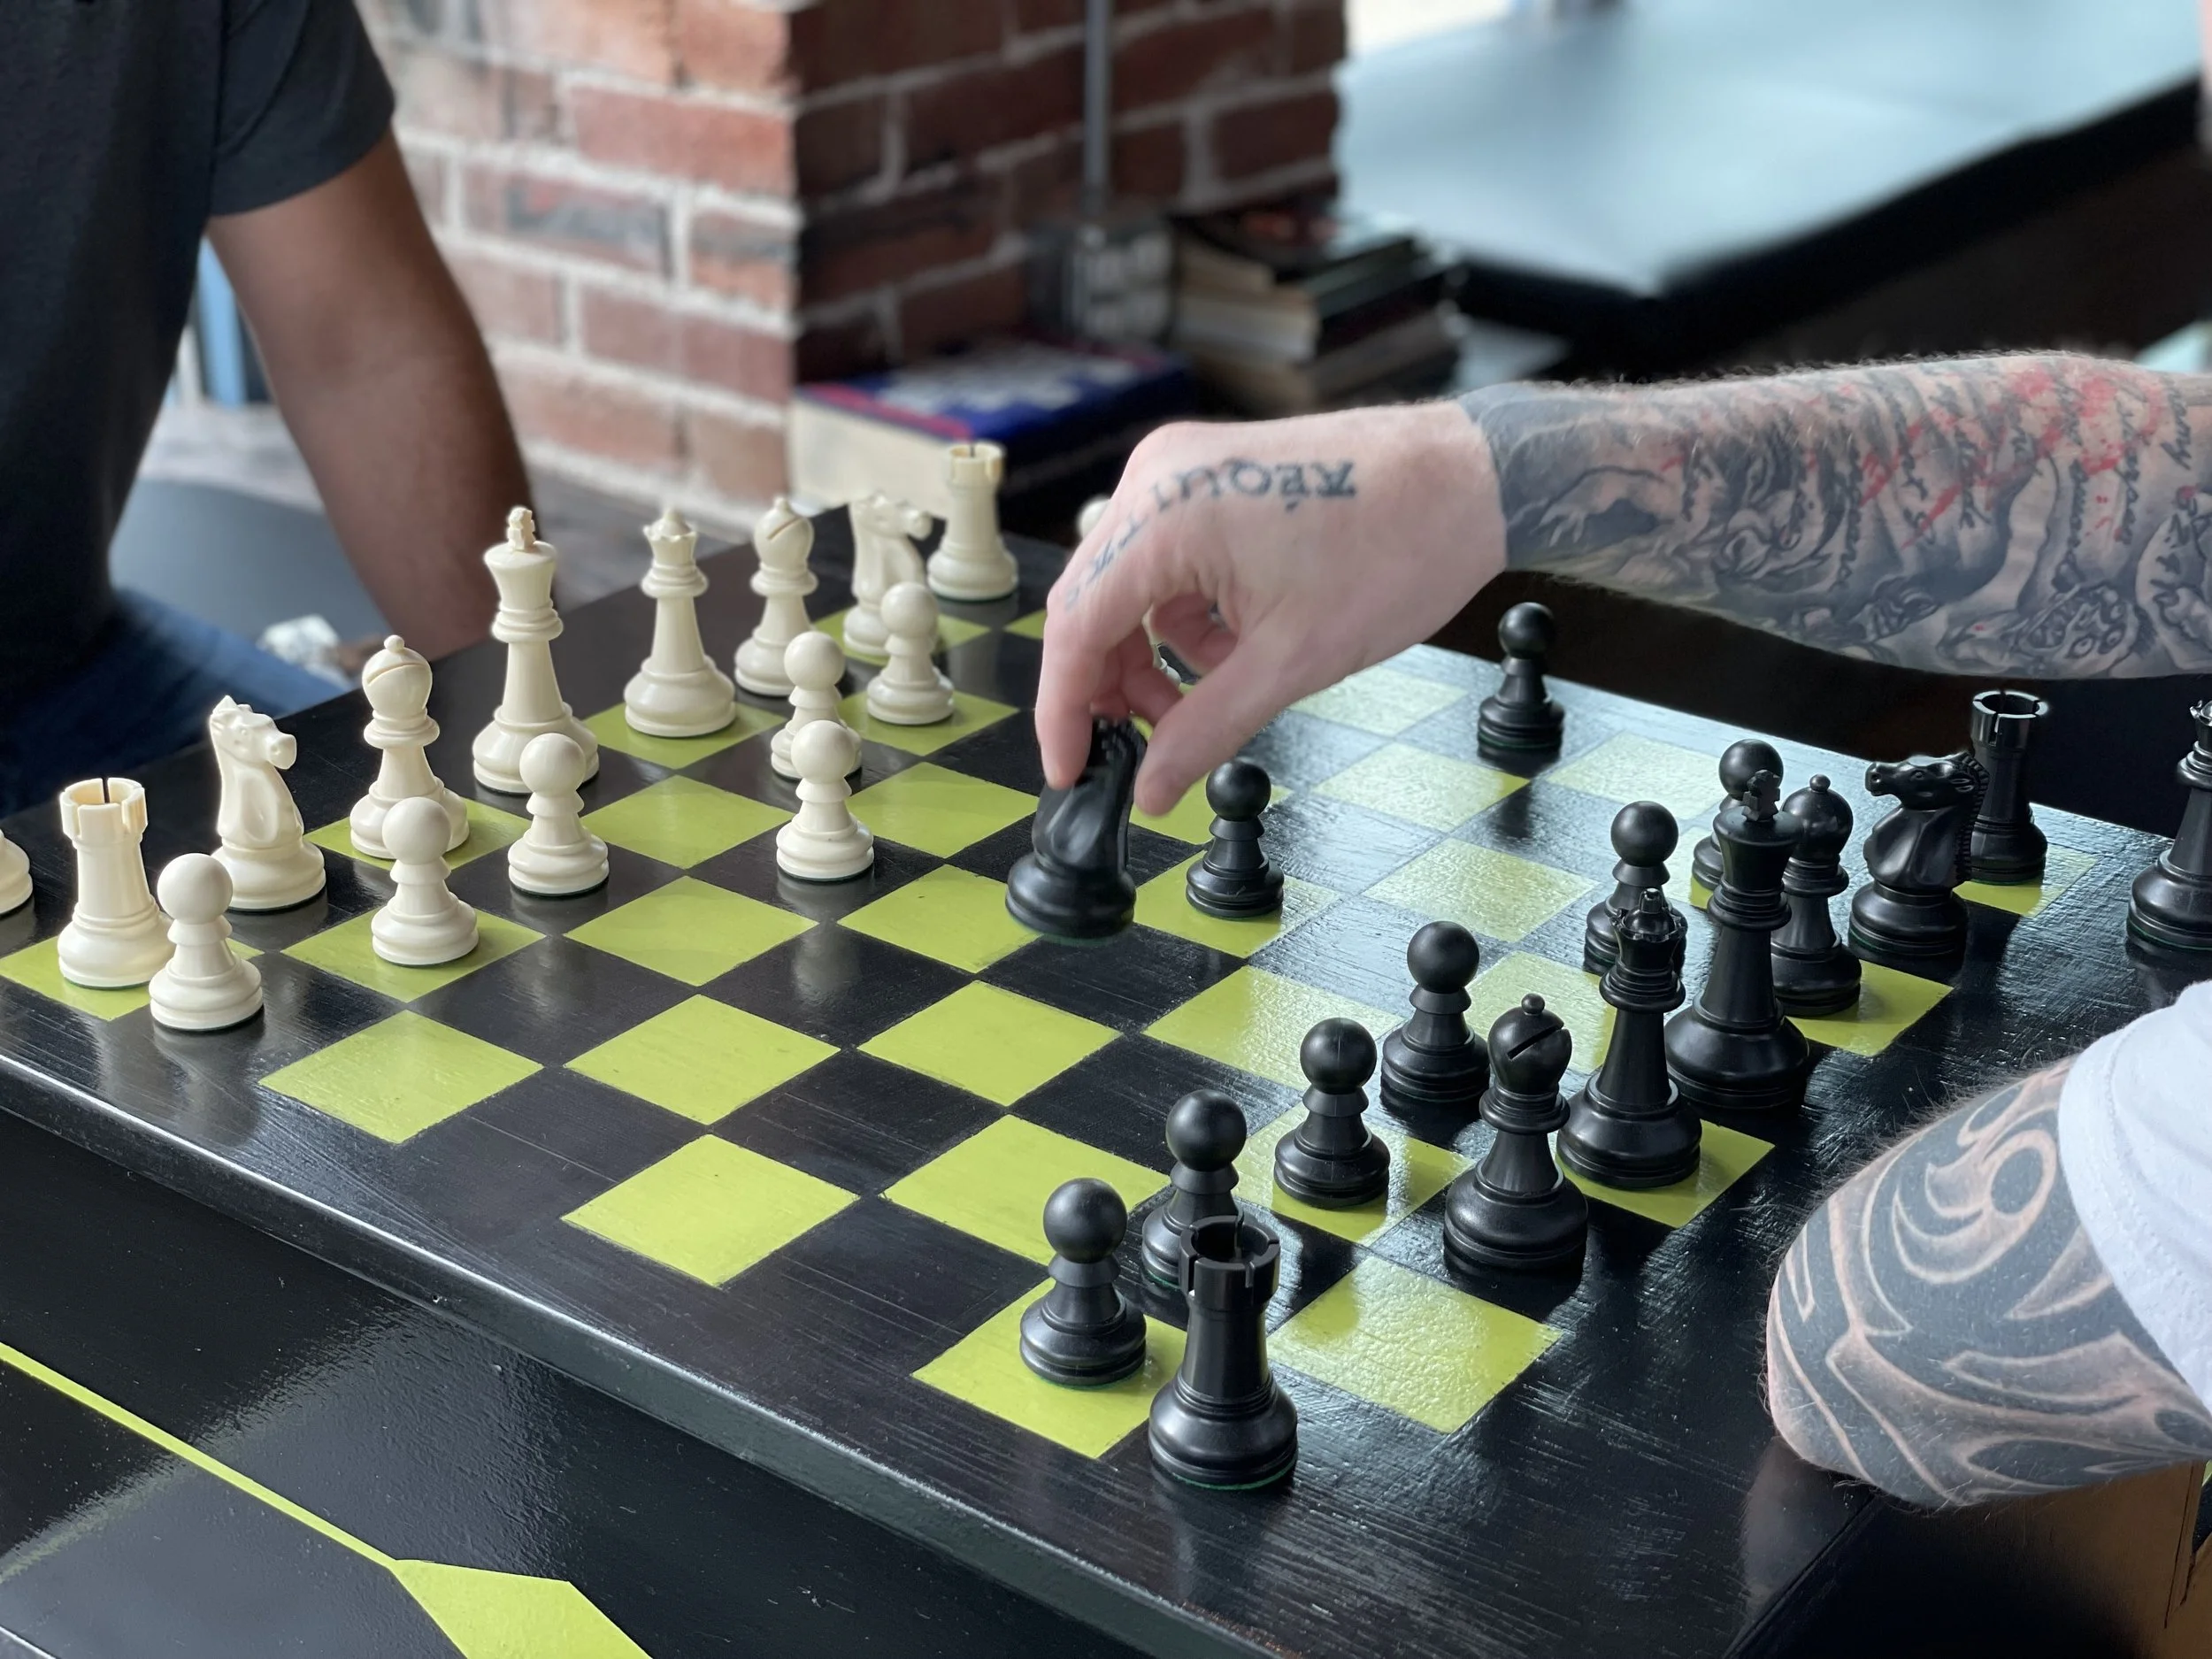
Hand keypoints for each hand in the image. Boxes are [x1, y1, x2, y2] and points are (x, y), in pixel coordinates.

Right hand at [1036, 401, 1500, 814]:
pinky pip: (1163, 561)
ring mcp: (1181, 470)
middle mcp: (1157, 479)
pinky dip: (1181, 618)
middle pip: (1089, 604)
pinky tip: (1225, 654)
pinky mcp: (1209, 476)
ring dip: (1148, 655)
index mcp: (1164, 515)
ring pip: (1124, 586)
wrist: (1469, 479)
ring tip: (1196, 707)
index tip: (1070, 770)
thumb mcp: (1291, 662)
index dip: (1065, 710)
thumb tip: (1151, 788)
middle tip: (1136, 751)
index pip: (1074, 628)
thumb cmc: (1398, 548)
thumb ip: (1204, 730)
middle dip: (1107, 686)